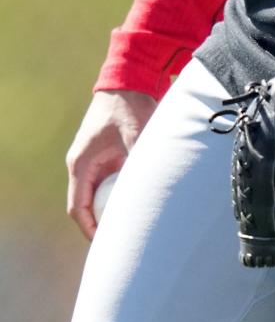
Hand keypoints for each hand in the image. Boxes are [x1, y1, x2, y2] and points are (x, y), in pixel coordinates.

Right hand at [65, 89, 156, 240]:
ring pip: (98, 194)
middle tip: (121, 240)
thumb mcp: (136, 133)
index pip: (78, 206)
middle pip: (86, 204)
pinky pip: (109, 182)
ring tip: (131, 225)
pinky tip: (137, 202)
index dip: (89, 228)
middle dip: (100, 223)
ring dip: (111, 208)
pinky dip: (119, 193)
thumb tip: (150, 185)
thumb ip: (139, 158)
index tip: (103, 243)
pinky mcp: (107, 155)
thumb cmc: (130, 105)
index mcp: (81, 163)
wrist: (130, 79)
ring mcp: (94, 160)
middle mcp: (83, 164)